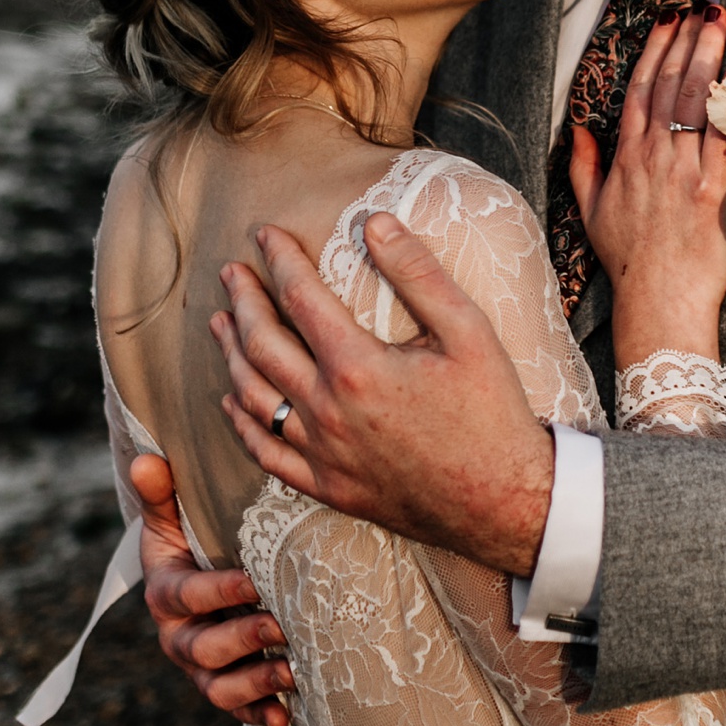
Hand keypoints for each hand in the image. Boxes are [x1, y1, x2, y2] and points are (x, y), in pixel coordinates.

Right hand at [131, 452, 293, 725]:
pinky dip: (260, 715)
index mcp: (165, 593)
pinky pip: (238, 710)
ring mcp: (200, 668)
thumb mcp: (172, 519)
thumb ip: (161, 494)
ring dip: (255, 681)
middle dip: (243, 638)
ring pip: (218, 687)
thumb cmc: (190, 542)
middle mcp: (178, 636)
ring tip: (292, 671)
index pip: (187, 595)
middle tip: (281, 624)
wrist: (195, 579)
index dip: (218, 592)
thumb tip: (147, 459)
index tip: (254, 582)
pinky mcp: (224, 686)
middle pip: (202, 648)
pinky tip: (286, 715)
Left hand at [210, 217, 555, 575]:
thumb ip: (418, 273)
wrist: (505, 502)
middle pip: (263, 344)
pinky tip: (231, 403)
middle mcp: (328, 411)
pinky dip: (242, 424)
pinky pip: (267, 454)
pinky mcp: (329, 487)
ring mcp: (323, 454)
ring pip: (254, 397)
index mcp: (357, 367)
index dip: (279, 260)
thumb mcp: (468, 331)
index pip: (300, 297)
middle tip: (231, 274)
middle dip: (244, 302)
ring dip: (232, 356)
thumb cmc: (492, 413)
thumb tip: (376, 223)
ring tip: (221, 325)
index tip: (264, 234)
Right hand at [568, 7, 725, 365]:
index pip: (642, 90)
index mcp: (626, 159)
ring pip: (697, 101)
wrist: (658, 302)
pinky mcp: (714, 190)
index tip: (669, 19)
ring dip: (712, 56)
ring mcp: (685, 171)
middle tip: (703, 6)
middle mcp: (654, 157)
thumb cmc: (629, 262)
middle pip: (671, 85)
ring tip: (722, 22)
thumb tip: (578, 128)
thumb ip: (583, 166)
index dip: (657, 50)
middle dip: (688, 40)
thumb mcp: (590, 212)